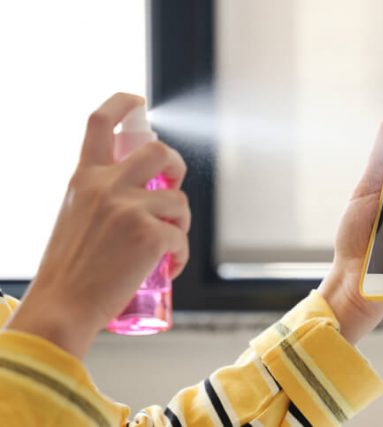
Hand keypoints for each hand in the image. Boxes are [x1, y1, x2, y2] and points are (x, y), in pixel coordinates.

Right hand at [6, 93, 190, 358]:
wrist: (62, 307)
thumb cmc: (69, 270)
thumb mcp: (75, 217)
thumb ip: (100, 198)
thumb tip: (140, 196)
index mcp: (84, 178)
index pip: (100, 123)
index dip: (123, 104)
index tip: (138, 100)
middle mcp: (106, 185)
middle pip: (158, 151)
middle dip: (175, 164)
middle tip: (173, 185)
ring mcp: (129, 207)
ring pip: (178, 200)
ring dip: (180, 223)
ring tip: (167, 247)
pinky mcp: (150, 233)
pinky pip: (181, 237)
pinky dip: (180, 255)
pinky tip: (168, 268)